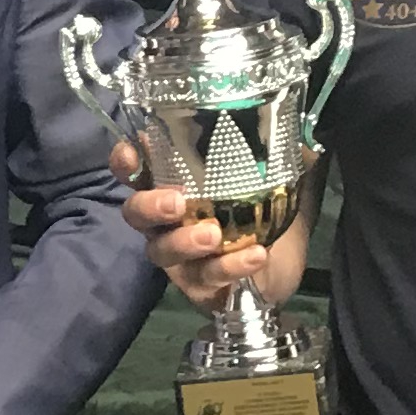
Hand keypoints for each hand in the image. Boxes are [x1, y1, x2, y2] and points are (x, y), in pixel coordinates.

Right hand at [113, 140, 311, 312]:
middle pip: (136, 214)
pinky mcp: (199, 287)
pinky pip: (206, 278)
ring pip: (162, 251)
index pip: (137, 171)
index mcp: (174, 188)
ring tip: (214, 234)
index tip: (131, 151)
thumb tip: (289, 127)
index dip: (126, 161)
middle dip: (150, 205)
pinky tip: (255, 254)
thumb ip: (273, 152)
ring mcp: (179, 259)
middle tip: (176, 201)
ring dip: (185, 241)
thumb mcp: (272, 177)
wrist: (285, 267)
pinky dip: (230, 266)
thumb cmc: (265, 214)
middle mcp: (166, 223)